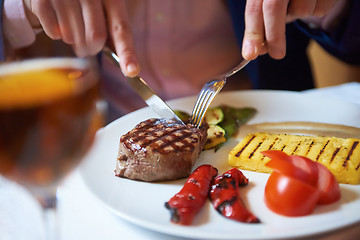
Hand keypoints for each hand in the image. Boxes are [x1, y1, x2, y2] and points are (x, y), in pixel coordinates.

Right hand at [23, 0, 139, 76]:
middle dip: (92, 49)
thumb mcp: (102, 10)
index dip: (127, 52)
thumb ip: (112, 31)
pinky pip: (54, 33)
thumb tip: (126, 65)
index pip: (122, 29)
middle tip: (87, 47)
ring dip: (73, 41)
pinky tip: (57, 23)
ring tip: (71, 28)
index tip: (132, 71)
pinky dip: (56, 35)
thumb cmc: (82, 3)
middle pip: (96, 37)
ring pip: (73, 37)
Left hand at [242, 0, 336, 60]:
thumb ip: (261, 22)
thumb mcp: (268, 0)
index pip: (254, 8)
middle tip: (276, 54)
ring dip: (297, 15)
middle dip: (274, 36)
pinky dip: (316, 10)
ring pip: (301, 10)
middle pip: (273, 7)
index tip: (250, 54)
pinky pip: (321, 9)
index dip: (252, 32)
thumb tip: (258, 49)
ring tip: (298, 2)